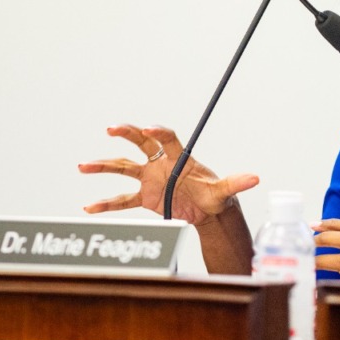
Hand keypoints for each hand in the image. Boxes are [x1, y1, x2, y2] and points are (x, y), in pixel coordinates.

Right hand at [78, 124, 258, 225]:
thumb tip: (255, 178)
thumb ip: (236, 183)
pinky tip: (89, 207)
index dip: (158, 132)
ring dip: (104, 166)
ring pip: (124, 168)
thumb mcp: (224, 191)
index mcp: (179, 157)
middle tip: (111, 128)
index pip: (167, 139)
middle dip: (126, 134)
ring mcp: (149, 179)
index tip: (148, 127)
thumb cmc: (215, 195)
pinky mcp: (144, 197)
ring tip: (84, 166)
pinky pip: (122, 199)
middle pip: (140, 143)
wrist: (206, 211)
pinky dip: (106, 204)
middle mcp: (160, 164)